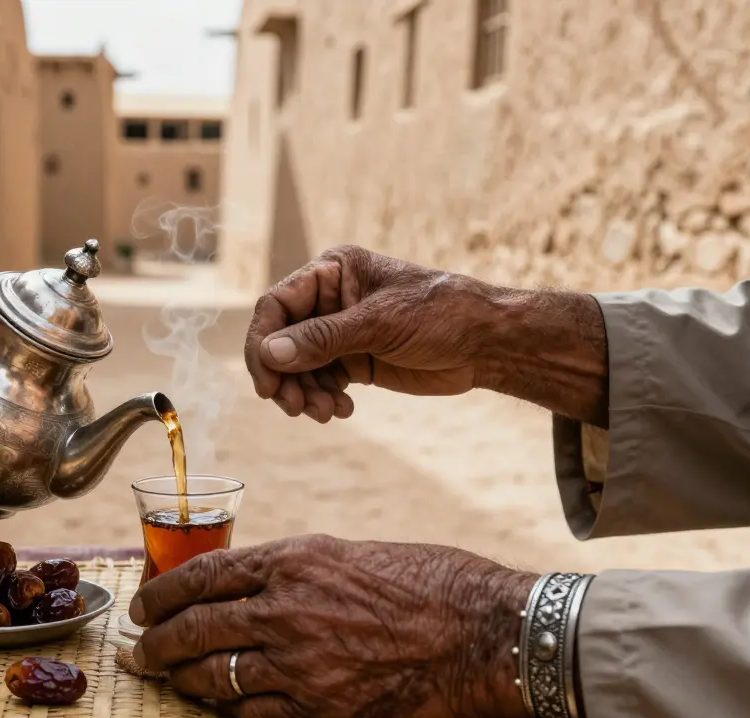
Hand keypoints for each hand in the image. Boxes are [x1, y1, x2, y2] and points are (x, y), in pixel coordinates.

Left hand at [130, 535, 534, 717]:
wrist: (478, 633)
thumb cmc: (422, 584)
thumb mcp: (345, 555)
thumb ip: (286, 572)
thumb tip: (237, 590)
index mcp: (293, 560)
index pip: (203, 576)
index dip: (162, 594)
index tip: (144, 608)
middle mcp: (287, 610)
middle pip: (195, 629)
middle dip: (157, 645)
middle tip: (140, 653)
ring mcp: (302, 665)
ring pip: (215, 677)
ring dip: (185, 681)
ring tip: (173, 680)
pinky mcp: (322, 711)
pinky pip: (253, 717)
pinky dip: (230, 712)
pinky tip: (223, 708)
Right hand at [244, 245, 501, 422]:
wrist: (486, 344)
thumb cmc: (441, 314)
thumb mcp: (379, 323)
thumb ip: (322, 338)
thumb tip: (270, 353)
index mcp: (331, 271)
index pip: (276, 305)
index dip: (263, 343)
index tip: (267, 382)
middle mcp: (328, 299)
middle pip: (281, 340)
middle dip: (285, 376)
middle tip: (295, 407)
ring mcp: (339, 332)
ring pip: (297, 366)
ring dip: (304, 393)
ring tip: (324, 413)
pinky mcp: (352, 360)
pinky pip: (320, 382)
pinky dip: (323, 399)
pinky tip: (342, 411)